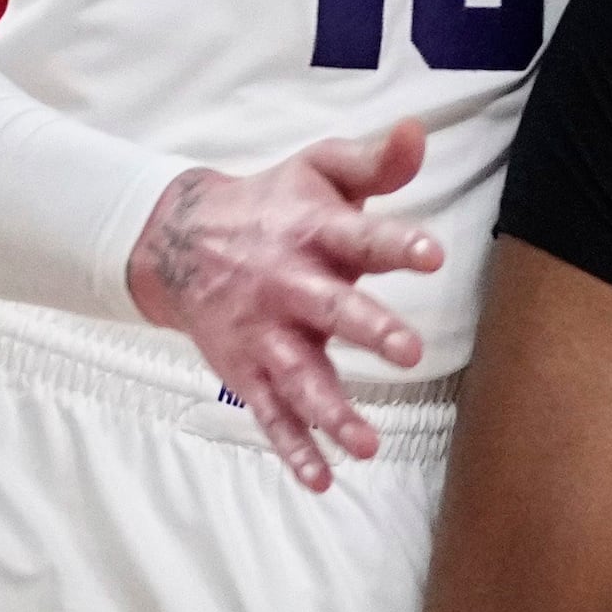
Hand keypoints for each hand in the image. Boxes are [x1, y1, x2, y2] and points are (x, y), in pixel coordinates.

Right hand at [126, 122, 446, 490]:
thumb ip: (374, 162)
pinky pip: (271, 415)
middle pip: (330, 310)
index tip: (432, 255)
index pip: (360, 237)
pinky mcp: (247, 371)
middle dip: (368, 330)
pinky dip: (293, 450)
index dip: (396, 244)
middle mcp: (287, 286)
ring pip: (299, 378)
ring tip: (366, 444)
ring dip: (332, 412)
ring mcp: (264, 335)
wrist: (179, 239)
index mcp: (311, 233)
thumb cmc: (274, 205)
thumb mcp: (319, 171)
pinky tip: (321, 480)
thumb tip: (417, 132)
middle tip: (408, 351)